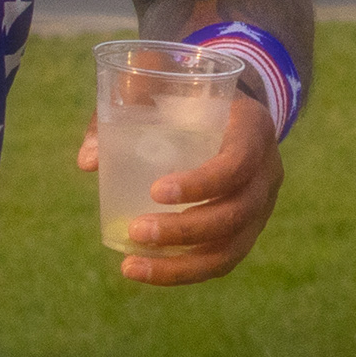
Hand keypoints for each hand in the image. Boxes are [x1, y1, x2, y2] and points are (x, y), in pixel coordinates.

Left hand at [73, 91, 283, 285]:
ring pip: (231, 249)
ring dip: (180, 265)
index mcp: (254, 128)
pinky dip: (184, 271)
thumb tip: (88, 161)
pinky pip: (222, 260)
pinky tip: (147, 271)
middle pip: (235, 213)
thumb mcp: (162, 85)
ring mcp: (262, 206)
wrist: (229, 111)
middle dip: (184, 230)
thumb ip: (125, 110)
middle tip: (135, 230)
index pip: (237, 163)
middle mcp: (267, 170)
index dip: (202, 184)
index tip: (155, 191)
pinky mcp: (249, 230)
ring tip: (131, 267)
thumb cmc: (188, 95)